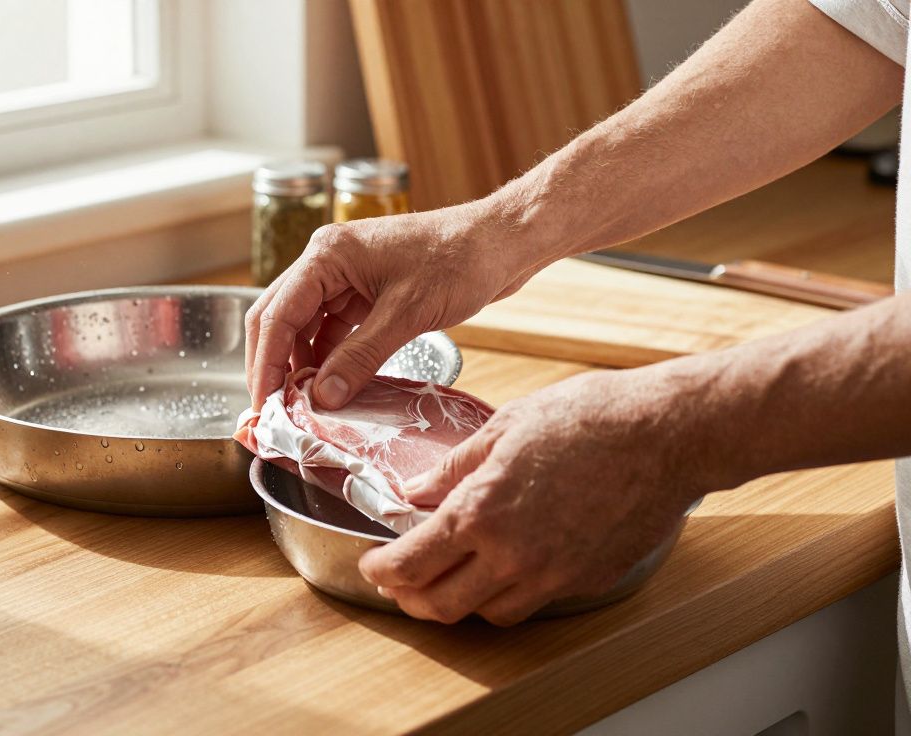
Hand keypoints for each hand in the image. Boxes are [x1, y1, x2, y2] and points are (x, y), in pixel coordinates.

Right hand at [244, 203, 537, 409]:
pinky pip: (332, 330)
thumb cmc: (458, 262)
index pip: (276, 314)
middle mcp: (326, 261)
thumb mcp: (406, 315)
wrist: (500, 242)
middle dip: (273, 365)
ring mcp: (344, 277)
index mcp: (326, 254)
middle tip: (273, 411)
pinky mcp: (363, 292)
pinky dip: (328, 359)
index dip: (265, 364)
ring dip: (301, 365)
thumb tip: (321, 398)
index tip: (264, 406)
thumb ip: (359, 357)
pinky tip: (331, 387)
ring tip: (302, 406)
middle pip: (279, 318)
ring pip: (303, 327)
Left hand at [359, 367, 714, 624]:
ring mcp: (553, 575)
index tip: (372, 564)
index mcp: (481, 512)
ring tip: (448, 576)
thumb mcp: (504, 427)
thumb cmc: (589, 417)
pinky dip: (506, 594)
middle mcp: (512, 556)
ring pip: (487, 613)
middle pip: (440, 605)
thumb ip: (452, 468)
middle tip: (398, 581)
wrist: (667, 434)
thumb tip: (414, 490)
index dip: (381, 570)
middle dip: (409, 598)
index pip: (410, 564)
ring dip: (459, 600)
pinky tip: (503, 568)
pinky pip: (533, 602)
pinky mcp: (586, 580)